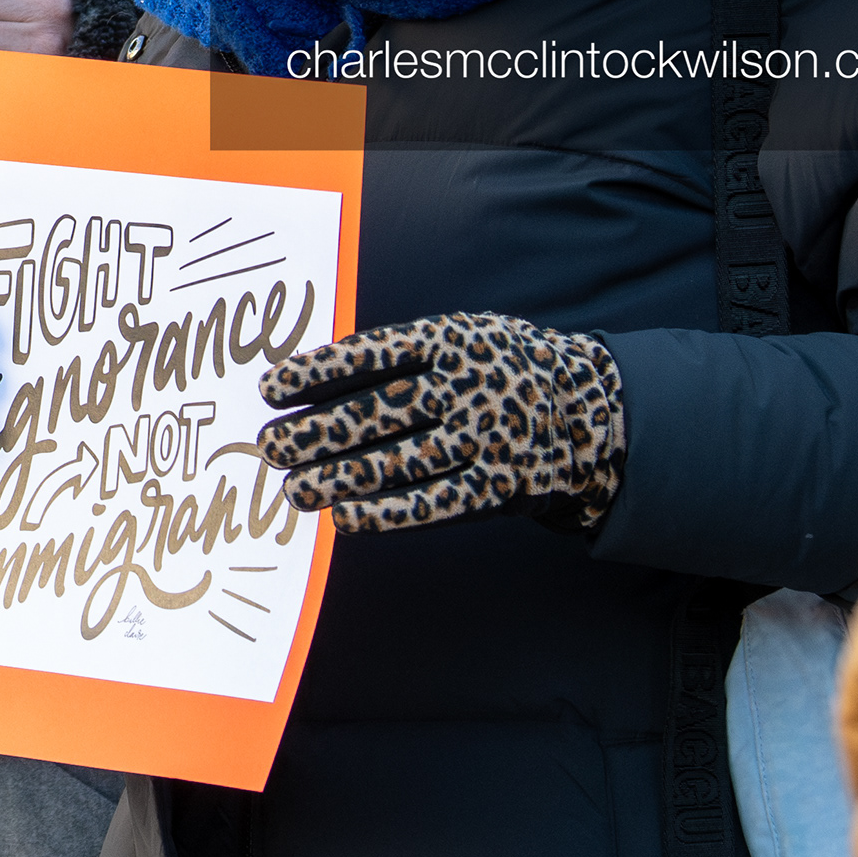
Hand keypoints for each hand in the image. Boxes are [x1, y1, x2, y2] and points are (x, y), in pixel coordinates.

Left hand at [257, 312, 626, 533]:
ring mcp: (485, 439)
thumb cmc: (495, 370)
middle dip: (316, 432)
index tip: (270, 389)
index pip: (371, 354)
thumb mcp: (459, 338)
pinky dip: (386, 513)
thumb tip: (312, 378)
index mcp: (451, 340)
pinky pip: (433, 504)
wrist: (588, 411)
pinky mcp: (499, 487)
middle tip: (270, 448)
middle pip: (376, 412)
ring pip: (397, 463)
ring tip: (294, 489)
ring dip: (338, 479)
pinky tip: (345, 518)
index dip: (317, 372)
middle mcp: (466, 388)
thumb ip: (399, 355)